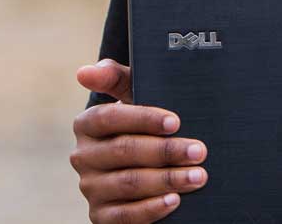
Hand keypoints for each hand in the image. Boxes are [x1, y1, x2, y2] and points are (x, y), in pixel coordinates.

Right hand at [71, 60, 208, 222]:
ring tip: (198, 176)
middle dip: (165, 151)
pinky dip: (152, 208)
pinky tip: (174, 201)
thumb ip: (114, 77)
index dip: (143, 119)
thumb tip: (85, 72)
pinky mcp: (100, 216)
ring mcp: (90, 188)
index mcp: (86, 124)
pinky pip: (126, 216)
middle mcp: (83, 157)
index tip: (175, 121)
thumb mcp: (131, 97)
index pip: (109, 118)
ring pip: (129, 183)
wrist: (142, 168)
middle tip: (198, 151)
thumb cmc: (141, 126)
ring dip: (167, 180)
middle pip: (124, 151)